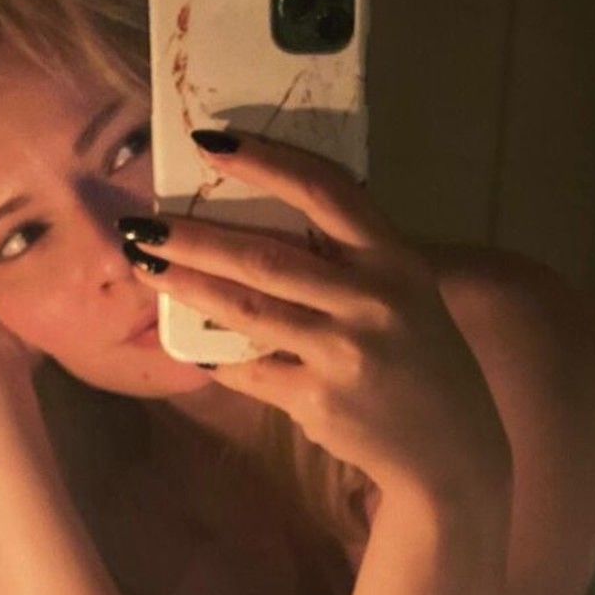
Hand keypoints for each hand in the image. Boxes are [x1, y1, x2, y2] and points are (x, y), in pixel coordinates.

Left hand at [124, 133, 510, 505]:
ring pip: (246, 309)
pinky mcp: (317, 401)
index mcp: (397, 260)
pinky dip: (217, 359)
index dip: (265, 161)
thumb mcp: (407, 298)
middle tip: (143, 224)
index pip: (325, 191)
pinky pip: (250, 371)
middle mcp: (373, 300)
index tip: (210, 143)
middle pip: (265, 255)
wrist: (451, 451)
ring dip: (186, 286)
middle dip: (193, 237)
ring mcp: (343, 353)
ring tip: (145, 268)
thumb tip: (264, 233)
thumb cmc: (421, 364)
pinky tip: (192, 348)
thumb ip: (352, 265)